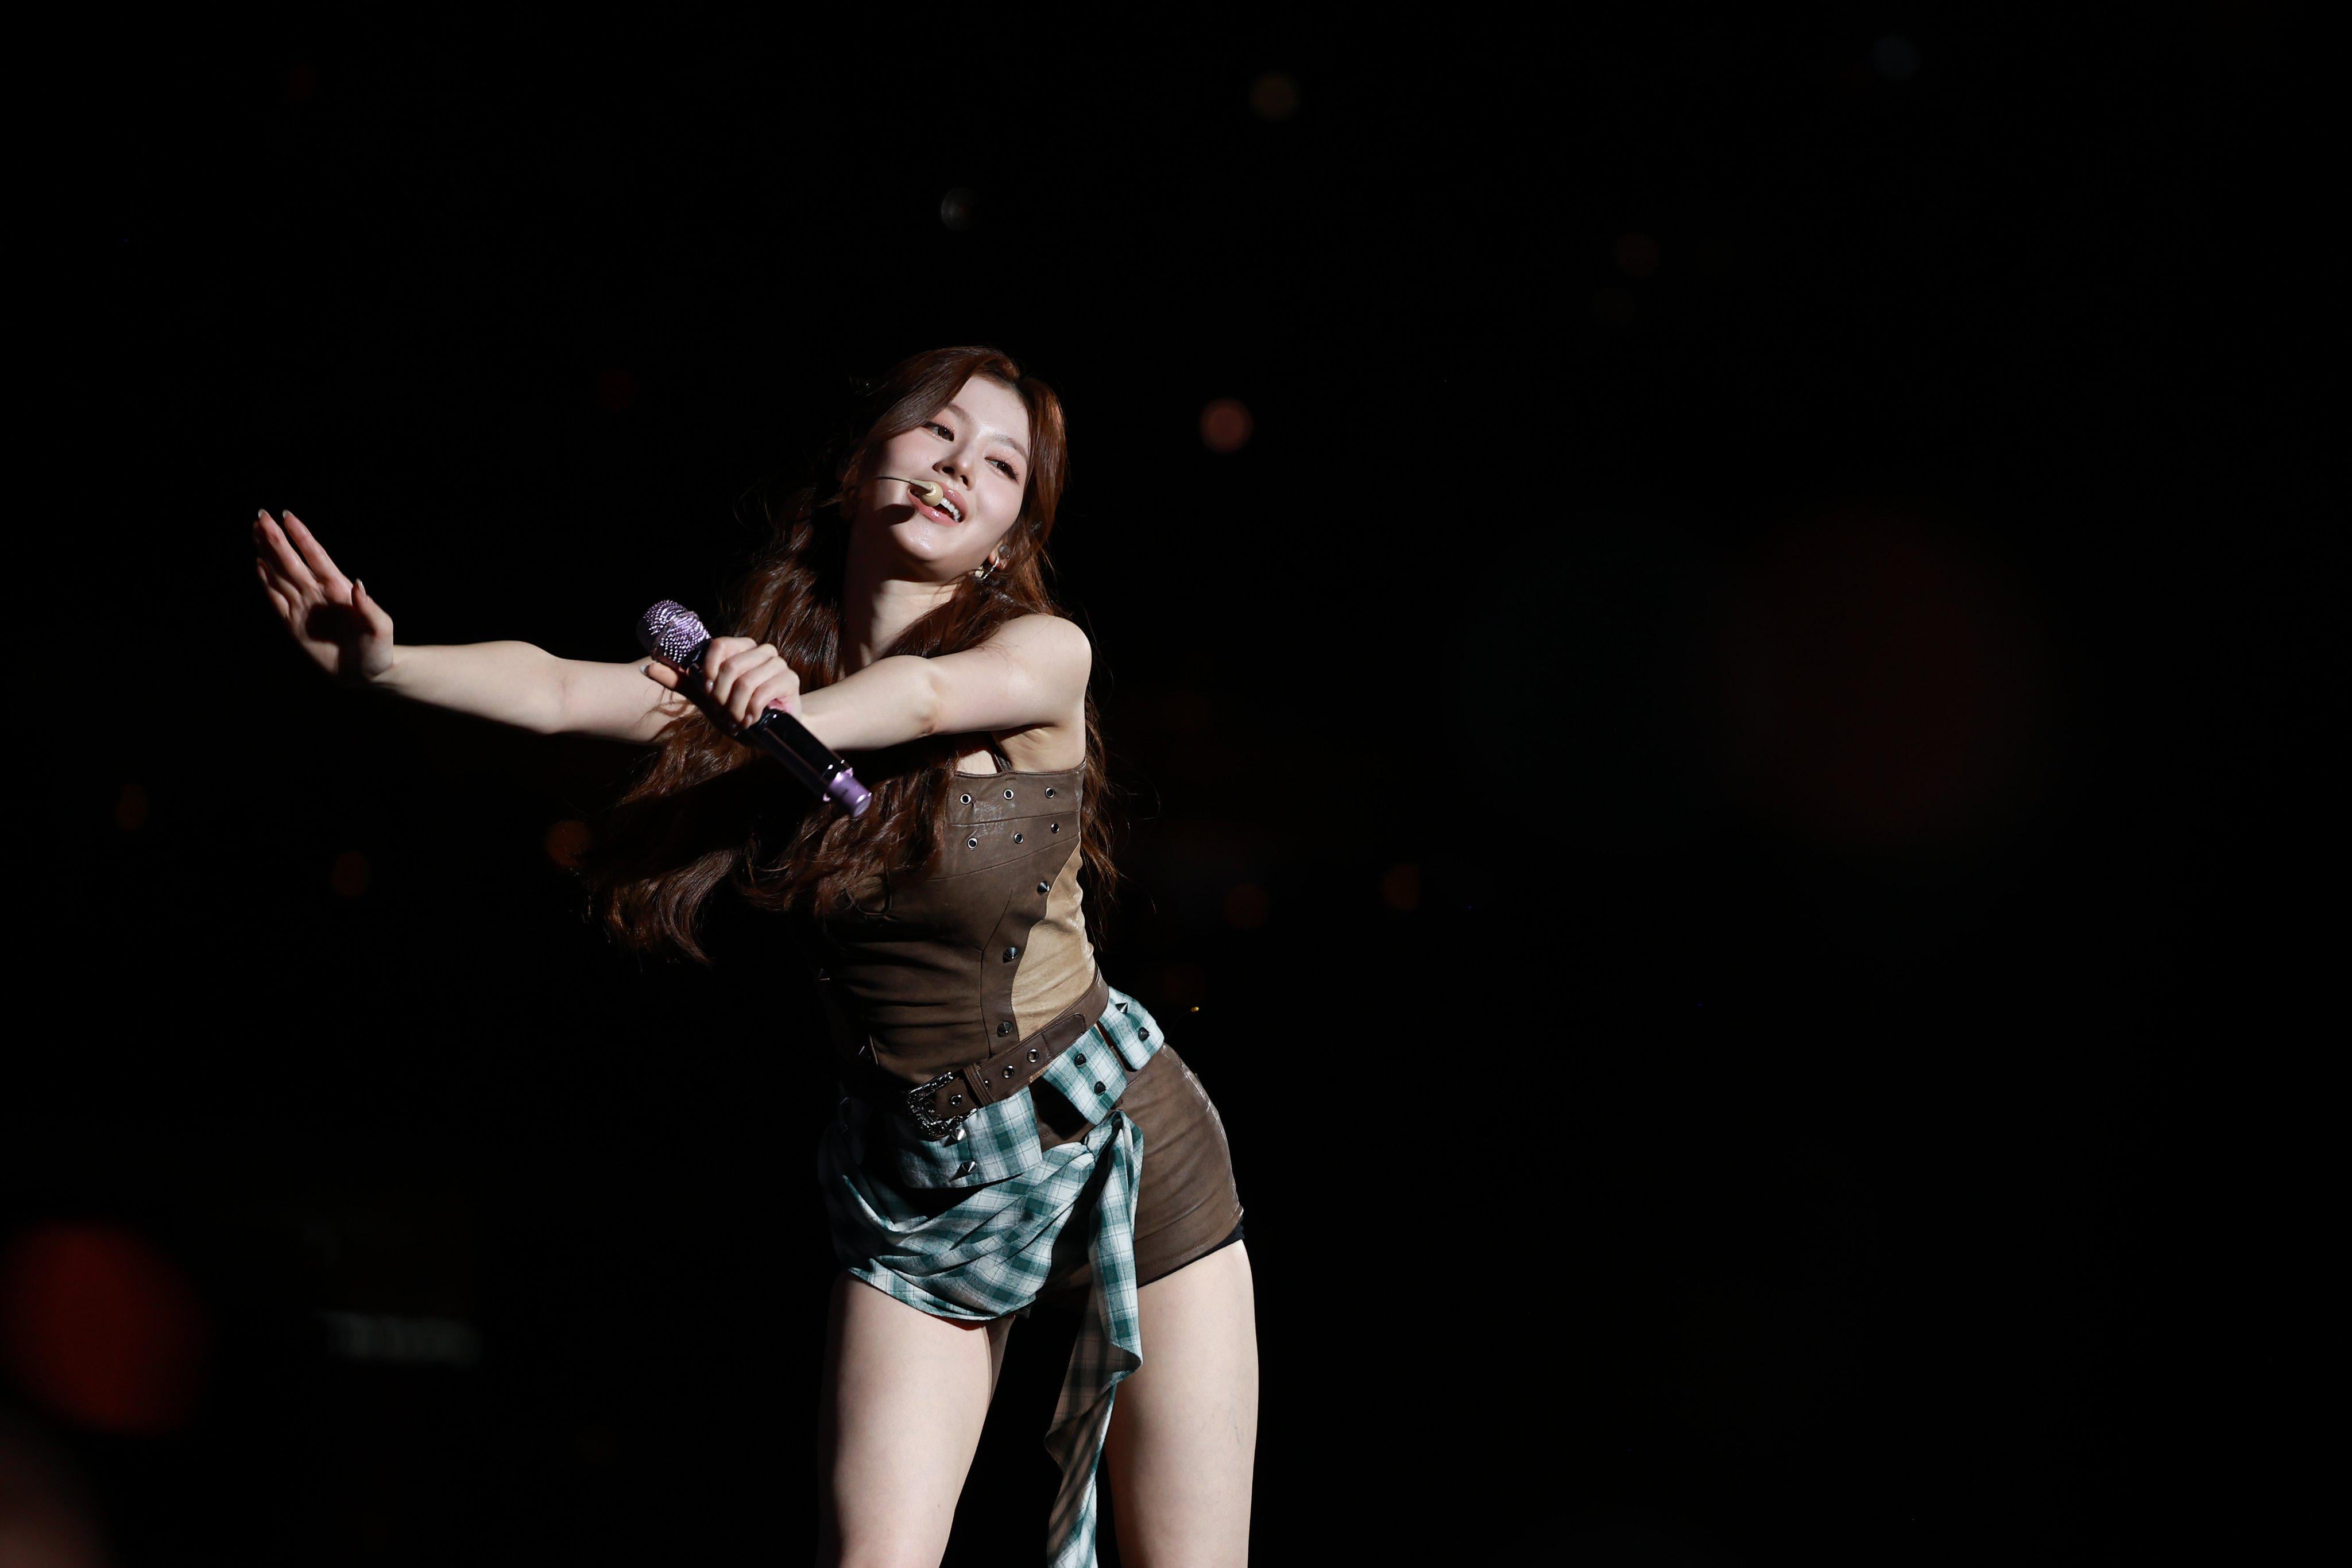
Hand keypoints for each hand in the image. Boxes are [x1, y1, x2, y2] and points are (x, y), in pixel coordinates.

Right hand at [253, 509, 395, 686]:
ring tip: (255, 533)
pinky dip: (266, 583)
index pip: (316, 557)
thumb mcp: (380, 629)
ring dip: (268, 554)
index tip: (287, 516)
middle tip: (261, 516)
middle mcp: (318, 593)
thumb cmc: (379, 649)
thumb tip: (358, 585)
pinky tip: (258, 565)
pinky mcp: (293, 624)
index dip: (302, 537)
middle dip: (277, 539)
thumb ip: (369, 608)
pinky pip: (276, 599)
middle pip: (293, 561)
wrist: (367, 674)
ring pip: (281, 575)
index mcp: (339, 589)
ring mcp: (305, 607)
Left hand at [642, 634, 801, 735]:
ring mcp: (777, 664)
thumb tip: (647, 667)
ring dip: (736, 707)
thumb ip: (681, 681)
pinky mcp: (790, 680)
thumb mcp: (706, 697)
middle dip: (721, 696)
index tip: (707, 691)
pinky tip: (750, 721)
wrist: (771, 729)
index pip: (719, 645)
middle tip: (723, 712)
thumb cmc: (737, 708)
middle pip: (731, 666)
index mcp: (741, 647)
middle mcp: (761, 650)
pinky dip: (751, 711)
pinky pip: (763, 692)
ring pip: (746, 681)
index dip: (708, 670)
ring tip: (736, 720)